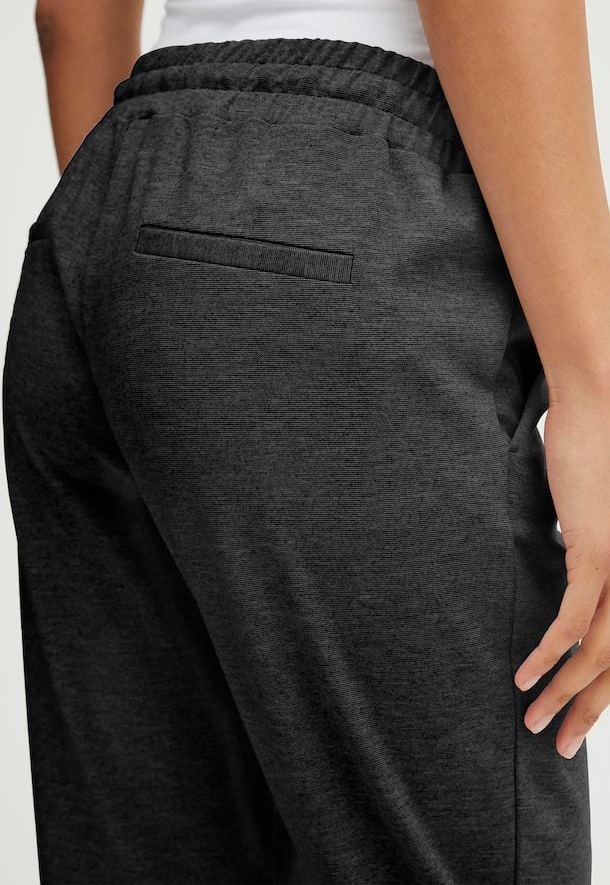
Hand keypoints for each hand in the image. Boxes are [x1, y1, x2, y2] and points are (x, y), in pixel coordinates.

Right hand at [514, 383, 609, 757]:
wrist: (602, 403)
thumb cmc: (601, 454)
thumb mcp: (601, 517)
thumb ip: (595, 554)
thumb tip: (576, 580)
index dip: (605, 693)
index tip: (577, 718)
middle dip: (587, 711)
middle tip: (557, 743)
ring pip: (600, 653)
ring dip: (564, 694)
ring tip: (534, 722)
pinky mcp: (599, 551)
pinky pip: (574, 620)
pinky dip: (548, 653)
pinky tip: (526, 675)